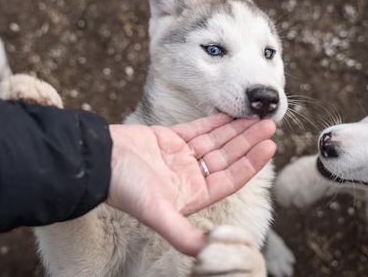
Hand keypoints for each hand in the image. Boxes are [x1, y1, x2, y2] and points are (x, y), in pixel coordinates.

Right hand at [106, 114, 275, 255]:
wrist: (97, 161)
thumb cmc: (124, 188)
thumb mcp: (157, 213)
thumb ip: (183, 234)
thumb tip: (209, 251)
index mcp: (191, 196)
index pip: (230, 178)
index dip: (251, 163)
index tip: (270, 147)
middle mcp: (188, 177)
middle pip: (226, 157)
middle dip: (248, 142)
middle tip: (270, 125)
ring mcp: (179, 157)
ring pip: (215, 141)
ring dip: (236, 130)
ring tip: (257, 117)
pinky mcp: (167, 138)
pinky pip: (197, 129)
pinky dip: (214, 122)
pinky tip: (230, 115)